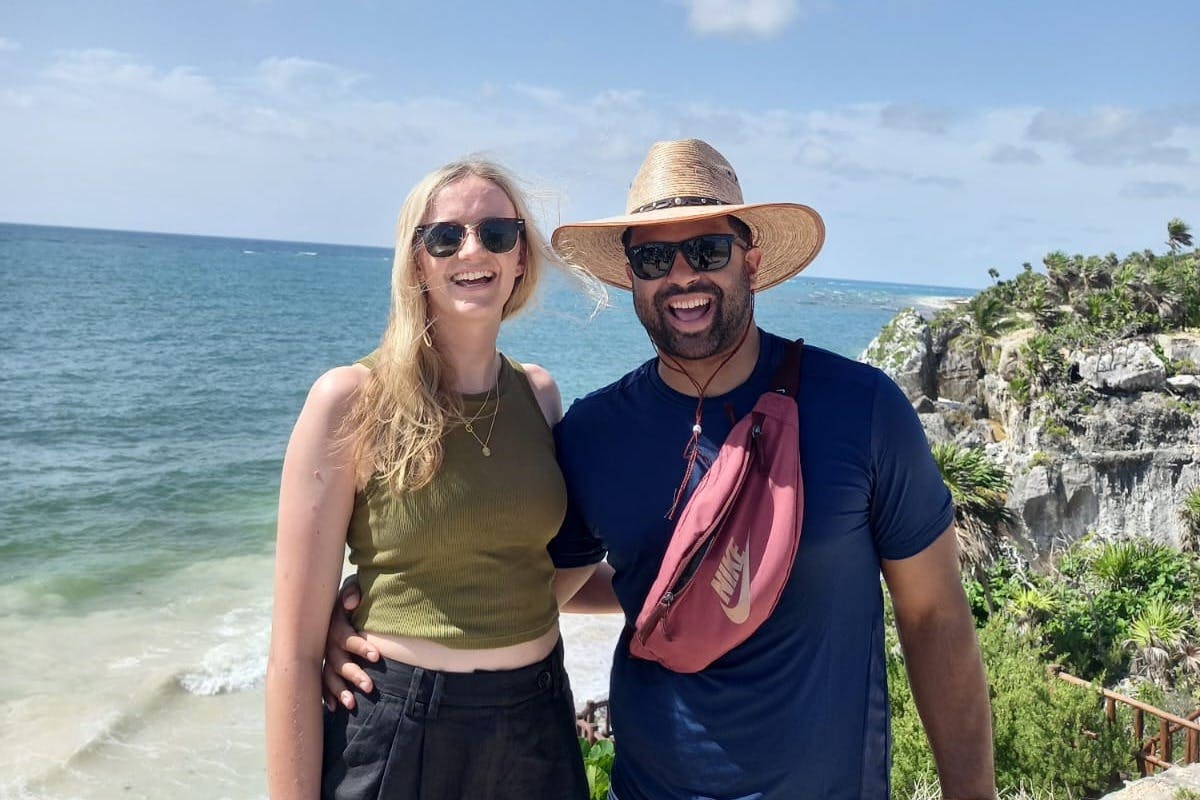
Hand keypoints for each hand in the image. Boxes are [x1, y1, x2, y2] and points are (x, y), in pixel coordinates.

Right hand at [321, 575, 378, 709]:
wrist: (331, 604)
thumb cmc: (349, 597)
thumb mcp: (351, 589)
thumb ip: (352, 592)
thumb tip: (352, 602)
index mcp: (334, 624)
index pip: (345, 637)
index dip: (360, 647)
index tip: (377, 656)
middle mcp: (326, 642)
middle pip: (338, 661)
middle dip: (353, 674)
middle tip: (370, 687)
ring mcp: (323, 656)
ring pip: (329, 675)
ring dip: (340, 690)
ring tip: (352, 704)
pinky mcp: (321, 665)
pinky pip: (320, 682)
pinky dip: (326, 695)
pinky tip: (334, 708)